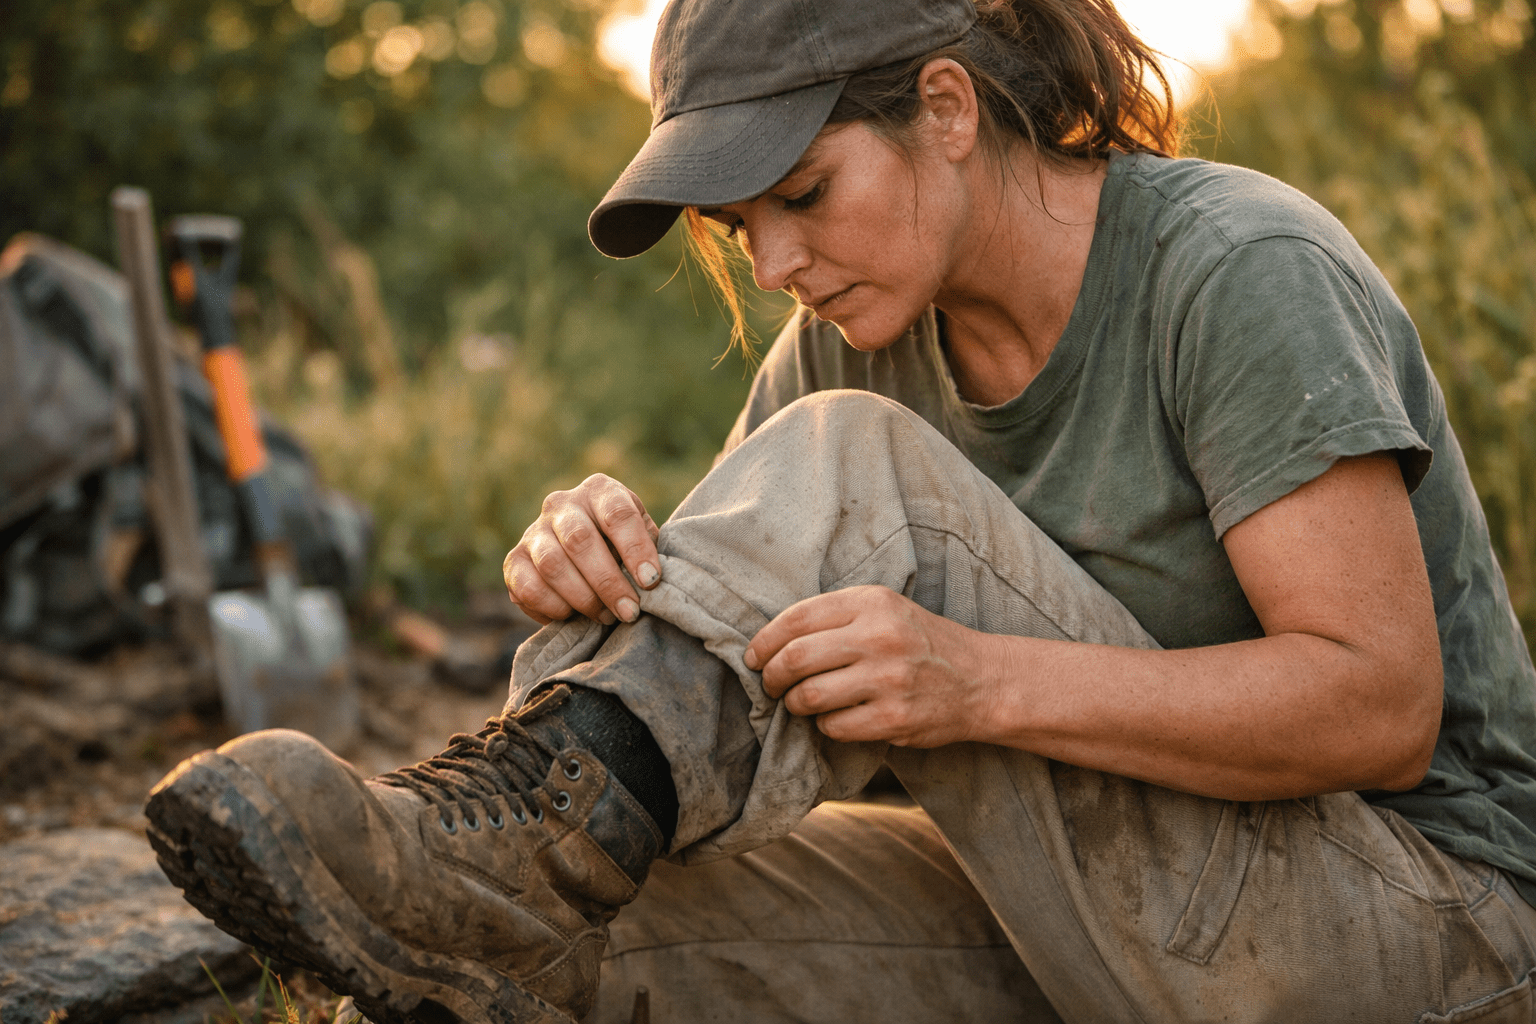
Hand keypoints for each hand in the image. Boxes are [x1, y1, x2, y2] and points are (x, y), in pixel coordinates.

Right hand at [502, 474, 660, 625]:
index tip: (650, 581)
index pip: (618, 514)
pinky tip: (572, 616)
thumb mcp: (642, 537)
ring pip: (552, 565)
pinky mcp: (514, 560)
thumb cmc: (622, 546)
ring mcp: (533, 531)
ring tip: (606, 617)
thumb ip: (650, 551)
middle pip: (580, 540)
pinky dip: (552, 607)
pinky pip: (528, 587)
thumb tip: (651, 581)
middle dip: (608, 582)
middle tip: (629, 611)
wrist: (582, 554)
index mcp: (599, 491)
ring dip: (583, 598)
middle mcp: (561, 504)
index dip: (636, 548)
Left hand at [744, 585, 1004, 747]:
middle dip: (770, 677)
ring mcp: (888, 679)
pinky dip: (825, 726)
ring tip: (800, 703)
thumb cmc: (919, 642)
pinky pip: (834, 727)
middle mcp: (879, 637)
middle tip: (769, 685)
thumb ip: (835, 616)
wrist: (980, 679)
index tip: (753, 657)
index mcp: (871, 602)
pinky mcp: (894, 719)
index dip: (764, 641)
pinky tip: (836, 718)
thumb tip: (770, 641)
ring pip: (808, 697)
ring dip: (794, 705)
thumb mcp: (884, 609)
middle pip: (795, 659)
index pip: (796, 619)